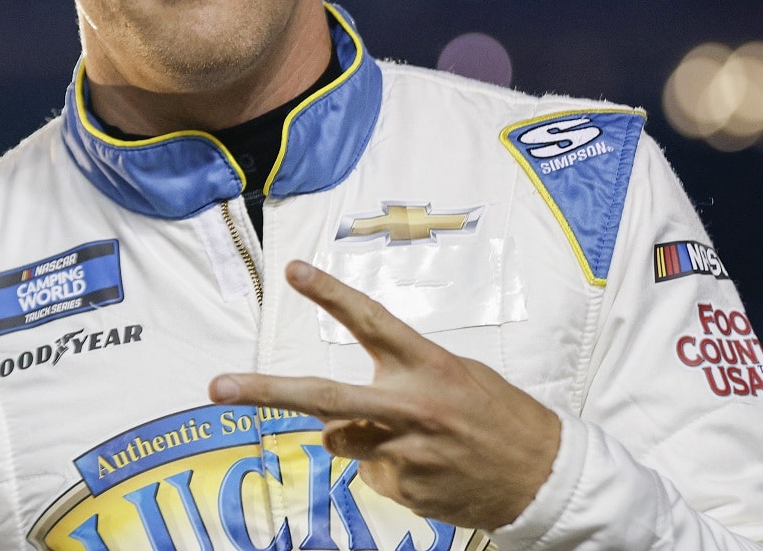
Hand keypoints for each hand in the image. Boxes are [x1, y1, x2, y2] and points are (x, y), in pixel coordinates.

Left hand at [208, 260, 560, 531]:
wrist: (545, 477)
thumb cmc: (497, 414)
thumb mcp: (457, 376)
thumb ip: (397, 382)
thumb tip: (338, 419)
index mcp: (427, 365)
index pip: (370, 321)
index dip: (329, 293)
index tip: (293, 270)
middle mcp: (411, 407)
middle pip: (324, 398)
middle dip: (265, 393)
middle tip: (218, 388)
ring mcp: (406, 454)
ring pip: (342, 441)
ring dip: (357, 437)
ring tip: (415, 439)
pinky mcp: (406, 492)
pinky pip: (373, 475)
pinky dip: (390, 470)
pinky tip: (431, 469)